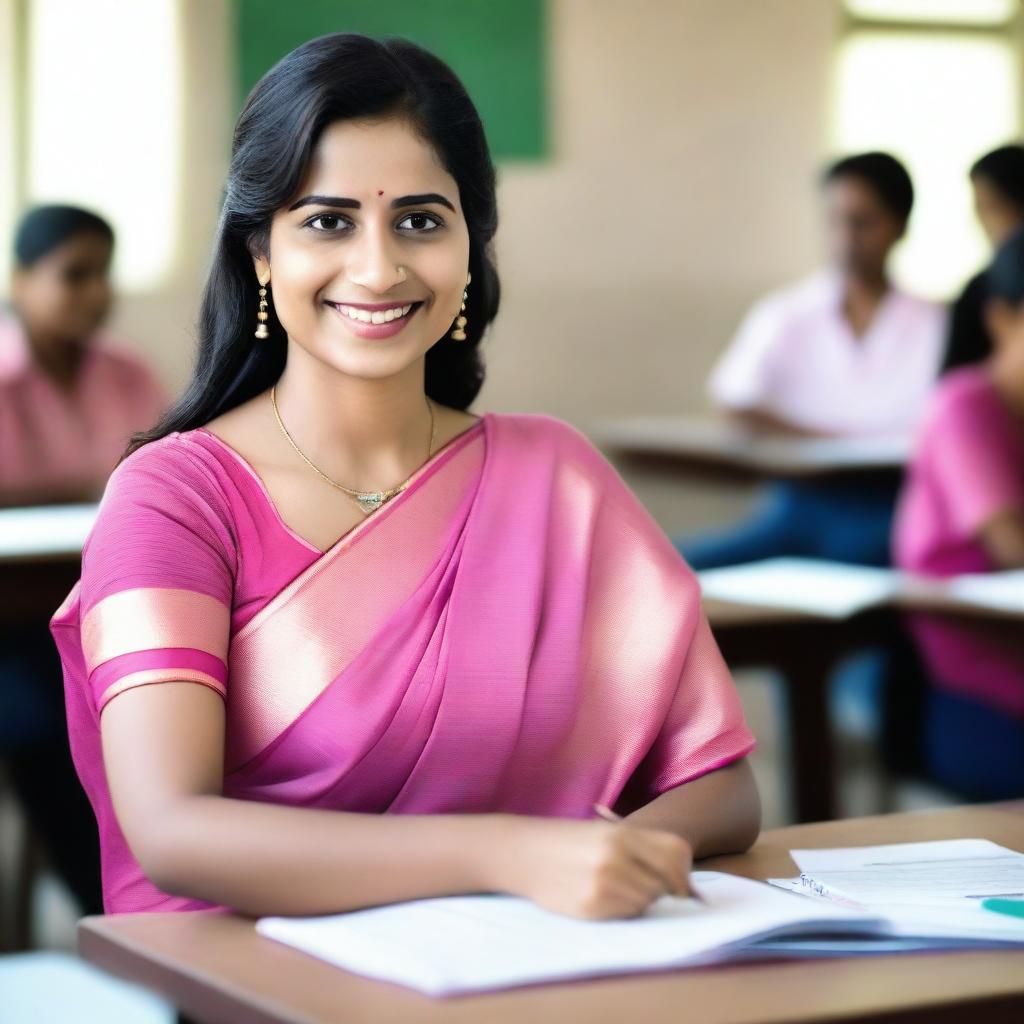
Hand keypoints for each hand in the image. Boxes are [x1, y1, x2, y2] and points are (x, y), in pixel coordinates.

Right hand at [493, 816, 693, 919]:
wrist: (522, 852)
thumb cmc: (568, 841)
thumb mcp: (605, 831)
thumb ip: (644, 850)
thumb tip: (686, 886)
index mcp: (622, 834)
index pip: (676, 854)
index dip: (682, 872)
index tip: (677, 882)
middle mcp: (616, 857)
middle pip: (664, 883)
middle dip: (659, 888)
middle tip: (637, 882)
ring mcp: (603, 884)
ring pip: (645, 902)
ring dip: (638, 900)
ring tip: (612, 886)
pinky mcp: (591, 907)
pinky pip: (624, 915)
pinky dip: (619, 910)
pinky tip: (599, 895)